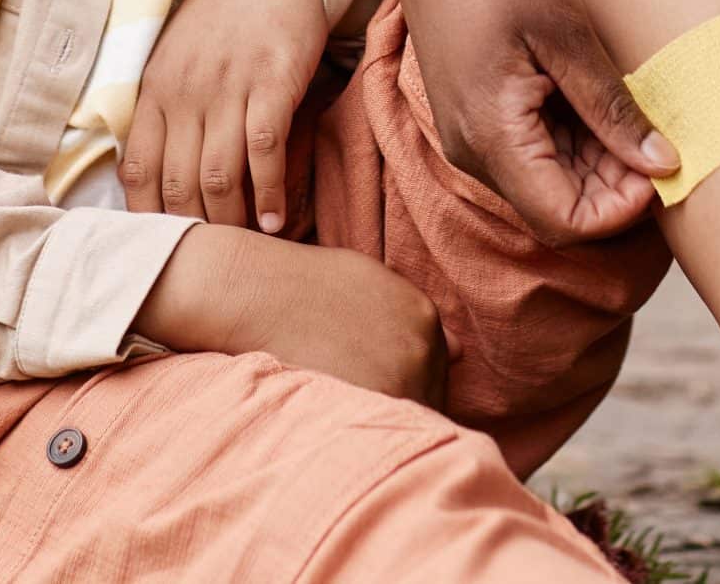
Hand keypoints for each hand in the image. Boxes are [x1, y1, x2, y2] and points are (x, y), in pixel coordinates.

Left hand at [123, 0, 329, 232]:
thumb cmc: (226, 17)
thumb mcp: (178, 57)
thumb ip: (166, 110)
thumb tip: (158, 176)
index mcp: (156, 88)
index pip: (137, 169)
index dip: (146, 217)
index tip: (162, 249)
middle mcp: (186, 90)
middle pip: (178, 182)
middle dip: (193, 231)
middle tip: (212, 261)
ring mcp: (229, 86)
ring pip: (220, 176)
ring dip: (232, 222)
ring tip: (246, 249)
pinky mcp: (273, 82)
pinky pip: (265, 151)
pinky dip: (270, 194)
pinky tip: (278, 221)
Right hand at [134, 225, 446, 405]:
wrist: (257, 290)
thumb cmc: (306, 285)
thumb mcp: (372, 282)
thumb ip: (415, 317)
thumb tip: (462, 354)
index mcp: (425, 316)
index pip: (438, 373)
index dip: (410, 387)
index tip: (384, 392)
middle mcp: (421, 347)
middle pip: (429, 400)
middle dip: (403, 406)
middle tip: (364, 407)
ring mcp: (396, 376)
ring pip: (407, 420)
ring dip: (386, 425)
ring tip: (350, 416)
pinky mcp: (367, 401)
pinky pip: (380, 433)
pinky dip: (366, 435)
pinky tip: (340, 424)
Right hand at [384, 0, 675, 245]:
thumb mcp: (567, 34)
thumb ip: (611, 108)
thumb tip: (664, 165)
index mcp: (491, 134)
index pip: (566, 221)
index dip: (622, 208)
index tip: (661, 163)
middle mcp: (471, 148)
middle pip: (556, 209)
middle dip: (614, 187)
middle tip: (659, 135)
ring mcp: (467, 132)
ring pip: (544, 182)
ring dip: (596, 162)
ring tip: (633, 111)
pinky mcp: (472, 113)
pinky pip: (527, 152)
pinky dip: (571, 140)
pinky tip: (599, 100)